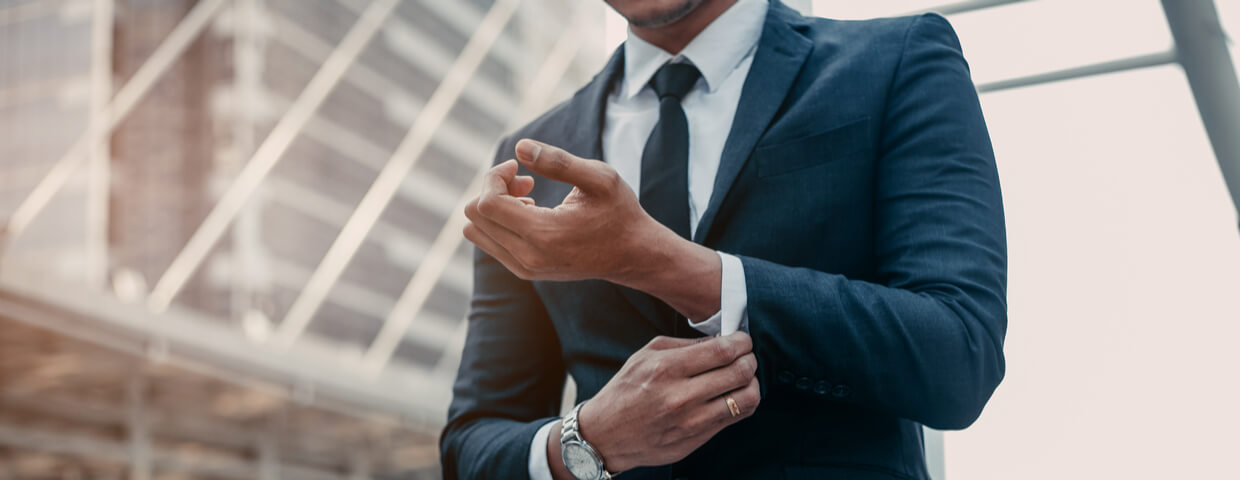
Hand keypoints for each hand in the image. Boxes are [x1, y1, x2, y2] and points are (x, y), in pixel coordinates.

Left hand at [462, 139, 724, 319]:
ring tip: (528, 196)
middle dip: (493, 189)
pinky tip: (531, 211)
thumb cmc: (619, 212)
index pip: (486, 204)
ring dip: (494, 206)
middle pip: (475, 217)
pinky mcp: (524, 272)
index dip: (494, 176)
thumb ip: (559, 161)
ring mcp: (524, 269)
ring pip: (476, 231)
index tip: (517, 166)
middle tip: (525, 180)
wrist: (632, 255)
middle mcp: (528, 258)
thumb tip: (519, 148)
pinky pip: (489, 242)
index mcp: (544, 235)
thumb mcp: (600, 178)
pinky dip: (500, 221)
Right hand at [566, 333, 761, 472]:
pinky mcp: (697, 439)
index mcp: (667, 368)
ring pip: (746, 398)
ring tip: (744, 377)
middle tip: (746, 356)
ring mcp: (691, 421)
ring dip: (752, 383)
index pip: (723, 351)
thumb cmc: (625, 390)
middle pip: (739, 372)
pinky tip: (734, 394)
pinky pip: (735, 418)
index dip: (742, 342)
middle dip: (750, 360)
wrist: (606, 435)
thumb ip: (684, 345)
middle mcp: (681, 396)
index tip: (743, 340)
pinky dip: (743, 402)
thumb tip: (720, 340)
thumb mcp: (645, 356)